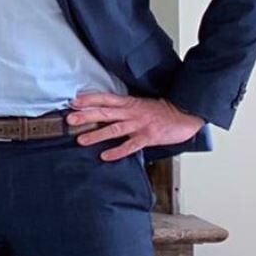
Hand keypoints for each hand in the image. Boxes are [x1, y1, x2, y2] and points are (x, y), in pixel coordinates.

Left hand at [67, 94, 204, 160]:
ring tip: (81, 140)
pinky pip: (130, 145)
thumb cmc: (161, 110)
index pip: (105, 99)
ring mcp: (139, 125)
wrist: (185, 114)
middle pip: (105, 113)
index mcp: (128, 103)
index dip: (89, 100)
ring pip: (114, 129)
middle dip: (86, 116)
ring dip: (97, 134)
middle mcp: (131, 112)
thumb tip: (101, 110)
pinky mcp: (148, 137)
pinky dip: (117, 151)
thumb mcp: (139, 103)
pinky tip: (105, 156)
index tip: (73, 102)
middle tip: (70, 119)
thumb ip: (122, 107)